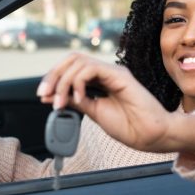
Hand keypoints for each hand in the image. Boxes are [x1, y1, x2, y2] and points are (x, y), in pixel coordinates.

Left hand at [36, 53, 174, 151]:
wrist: (150, 135)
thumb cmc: (129, 126)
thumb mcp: (95, 112)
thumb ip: (77, 101)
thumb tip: (53, 96)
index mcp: (101, 81)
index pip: (72, 69)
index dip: (54, 79)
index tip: (44, 96)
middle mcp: (106, 73)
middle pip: (73, 60)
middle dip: (54, 76)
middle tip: (45, 94)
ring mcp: (113, 72)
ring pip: (79, 61)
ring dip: (63, 80)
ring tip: (61, 101)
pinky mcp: (120, 74)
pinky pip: (91, 68)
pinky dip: (78, 81)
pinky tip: (78, 96)